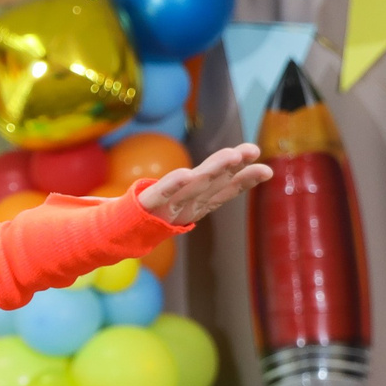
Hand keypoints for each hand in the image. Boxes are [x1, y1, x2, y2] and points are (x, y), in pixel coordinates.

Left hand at [138, 143, 269, 227]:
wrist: (119, 233)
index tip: (266, 169)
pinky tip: (186, 174)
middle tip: (250, 152)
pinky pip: (160, 193)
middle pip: (211, 184)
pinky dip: (172, 184)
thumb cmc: (158, 212)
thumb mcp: (186, 198)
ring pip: (192, 186)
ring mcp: (167, 207)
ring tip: (231, 155)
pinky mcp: (145, 205)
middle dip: (230, 168)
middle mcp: (187, 207)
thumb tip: (236, 160)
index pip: (225, 190)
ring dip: (212, 171)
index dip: (245, 180)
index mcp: (198, 205)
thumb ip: (211, 182)